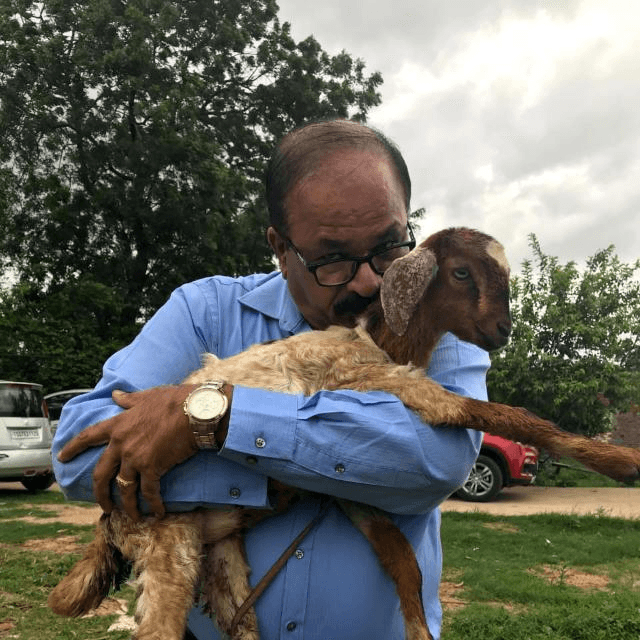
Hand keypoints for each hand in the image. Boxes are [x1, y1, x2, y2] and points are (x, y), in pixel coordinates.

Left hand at [57, 385, 199, 519]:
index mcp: (118, 425)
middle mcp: (121, 444)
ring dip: (128, 505)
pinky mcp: (152, 467)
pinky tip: (158, 512)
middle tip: (104, 505)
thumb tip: (116, 394)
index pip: (88, 436)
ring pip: (124, 488)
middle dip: (100, 493)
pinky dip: (153, 505)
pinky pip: (149, 492)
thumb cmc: (173, 400)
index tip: (62, 457)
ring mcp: (135, 457)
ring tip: (133, 516)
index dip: (73, 447)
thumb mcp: (146, 396)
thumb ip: (129, 399)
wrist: (194, 411)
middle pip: (101, 474)